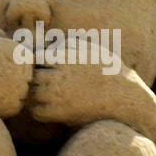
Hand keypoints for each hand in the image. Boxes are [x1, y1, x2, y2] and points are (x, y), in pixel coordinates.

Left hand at [26, 35, 141, 126]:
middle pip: (30, 75)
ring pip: (31, 94)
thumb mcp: (91, 49)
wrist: (125, 98)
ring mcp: (59, 96)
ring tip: (43, 95)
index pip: (36, 56)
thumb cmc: (110, 71)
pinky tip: (48, 107)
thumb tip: (50, 42)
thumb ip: (69, 43)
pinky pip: (37, 112)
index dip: (37, 62)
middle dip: (33, 77)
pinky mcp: (62, 113)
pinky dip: (38, 110)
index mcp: (67, 58)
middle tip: (42, 82)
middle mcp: (60, 76)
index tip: (45, 67)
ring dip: (33, 94)